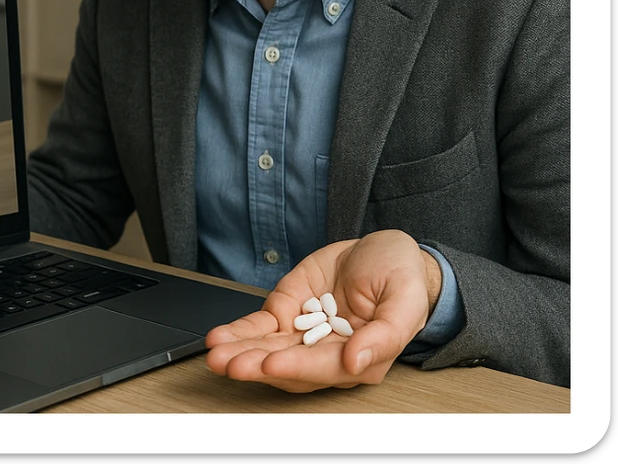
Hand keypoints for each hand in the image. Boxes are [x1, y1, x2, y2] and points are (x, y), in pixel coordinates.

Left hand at [204, 230, 440, 392]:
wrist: (384, 252)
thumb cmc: (401, 277)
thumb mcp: (404, 299)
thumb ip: (386, 334)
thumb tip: (358, 362)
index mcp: (360, 356)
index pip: (324, 367)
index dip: (296, 366)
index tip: (271, 363)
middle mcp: (327, 351)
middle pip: (288, 365)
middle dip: (256, 365)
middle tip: (229, 363)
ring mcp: (304, 333)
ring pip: (267, 350)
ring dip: (240, 354)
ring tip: (214, 354)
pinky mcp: (287, 311)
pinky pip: (260, 328)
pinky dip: (239, 332)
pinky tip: (219, 337)